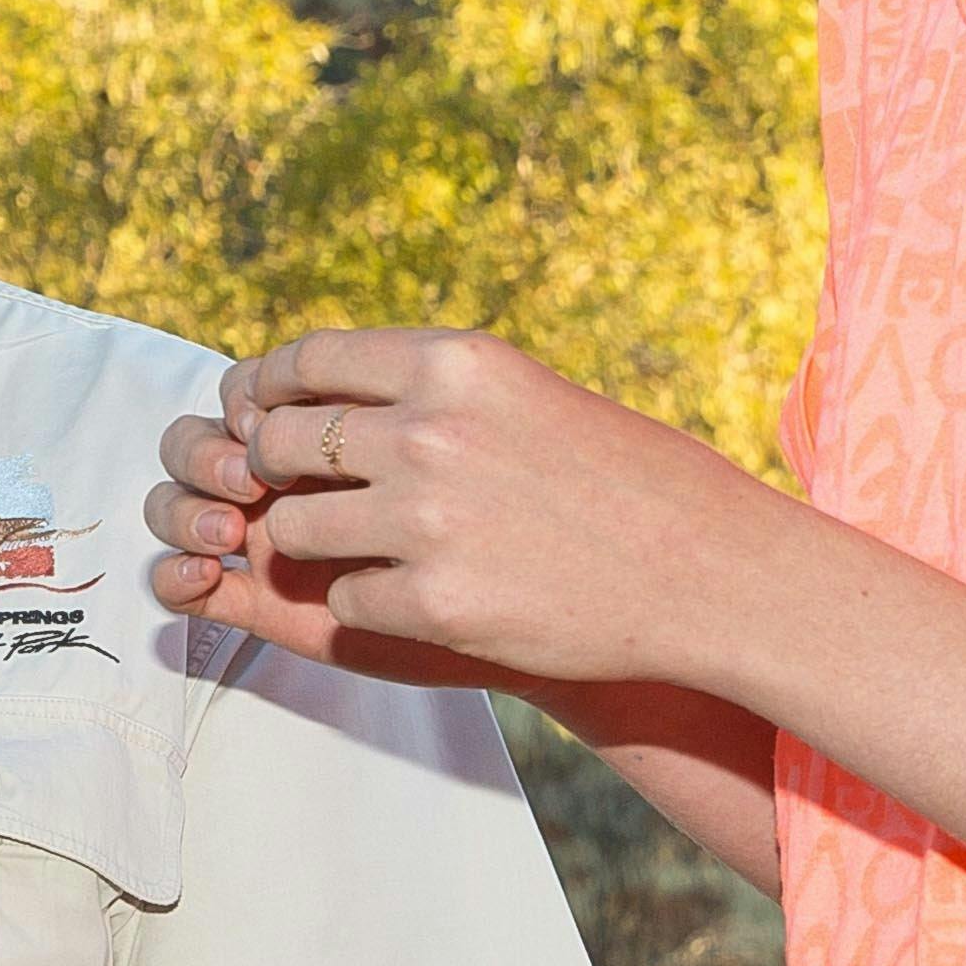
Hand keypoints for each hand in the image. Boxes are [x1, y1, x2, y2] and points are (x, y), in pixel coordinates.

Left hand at [148, 330, 770, 692]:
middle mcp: (430, 431)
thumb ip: (425, 387)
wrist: (708, 569)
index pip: (304, 362)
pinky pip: (344, 599)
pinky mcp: (435, 603)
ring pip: (295, 530)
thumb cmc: (620, 477)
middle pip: (279, 445)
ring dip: (315, 544)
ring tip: (368, 550)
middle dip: (275, 473)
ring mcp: (427, 521)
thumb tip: (311, 392)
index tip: (257, 416)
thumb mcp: (520, 393)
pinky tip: (421, 596)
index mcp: (452, 363)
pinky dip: (367, 602)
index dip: (265, 392)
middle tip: (298, 494)